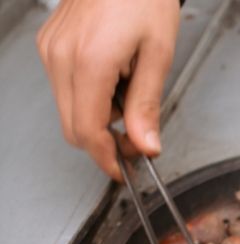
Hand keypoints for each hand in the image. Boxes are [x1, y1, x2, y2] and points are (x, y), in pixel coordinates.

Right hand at [36, 0, 180, 180]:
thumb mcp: (157, 53)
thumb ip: (147, 104)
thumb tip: (146, 146)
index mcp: (89, 62)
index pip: (88, 132)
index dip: (108, 158)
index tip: (127, 170)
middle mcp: (60, 57)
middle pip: (73, 128)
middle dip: (105, 143)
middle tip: (138, 141)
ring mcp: (51, 49)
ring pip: (68, 110)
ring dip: (100, 117)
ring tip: (131, 90)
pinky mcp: (50, 44)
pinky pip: (66, 87)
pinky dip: (91, 96)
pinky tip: (115, 77)